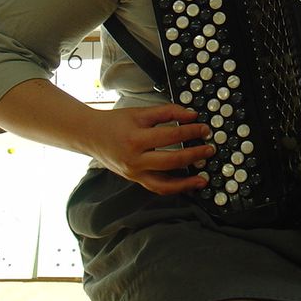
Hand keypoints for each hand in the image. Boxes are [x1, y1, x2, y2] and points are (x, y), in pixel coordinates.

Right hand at [84, 103, 215, 195]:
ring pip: (164, 184)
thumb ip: (167, 112)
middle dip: (194, 155)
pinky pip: (157, 188)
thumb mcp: (140, 112)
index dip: (191, 131)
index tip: (204, 128)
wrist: (91, 136)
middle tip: (209, 149)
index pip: (171, 135)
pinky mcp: (135, 180)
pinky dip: (174, 188)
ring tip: (203, 179)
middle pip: (171, 161)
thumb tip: (191, 115)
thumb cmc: (115, 123)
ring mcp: (134, 174)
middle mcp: (135, 160)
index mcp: (136, 139)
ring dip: (187, 182)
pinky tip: (187, 184)